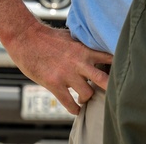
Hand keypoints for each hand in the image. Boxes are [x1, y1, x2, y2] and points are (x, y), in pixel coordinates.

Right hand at [0, 0, 112, 114]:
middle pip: (103, 80)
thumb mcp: (70, 37)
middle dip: (109, 88)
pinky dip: (74, 109)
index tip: (119, 74)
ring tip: (84, 99)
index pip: (109, 59)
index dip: (116, 68)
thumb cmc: (48, 37)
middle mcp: (79, 62)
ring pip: (87, 94)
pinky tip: (75, 110)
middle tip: (110, 94)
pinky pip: (69, 103)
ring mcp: (67, 74)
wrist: (26, 37)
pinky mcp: (54, 83)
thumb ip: (83, 46)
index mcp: (85, 50)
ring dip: (87, 99)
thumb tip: (95, 48)